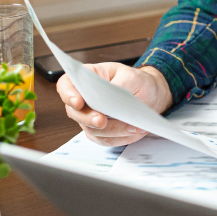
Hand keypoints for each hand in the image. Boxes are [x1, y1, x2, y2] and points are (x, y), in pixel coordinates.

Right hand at [57, 63, 172, 146]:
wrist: (150, 95)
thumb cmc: (137, 82)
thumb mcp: (132, 76)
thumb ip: (119, 85)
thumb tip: (109, 98)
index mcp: (87, 79)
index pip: (66, 85)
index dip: (68, 94)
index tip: (78, 102)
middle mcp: (84, 100)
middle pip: (75, 112)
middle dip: (89, 119)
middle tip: (102, 121)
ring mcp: (90, 118)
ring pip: (92, 129)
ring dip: (112, 129)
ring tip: (132, 125)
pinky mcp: (101, 133)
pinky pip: (106, 139)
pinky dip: (120, 136)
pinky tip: (135, 130)